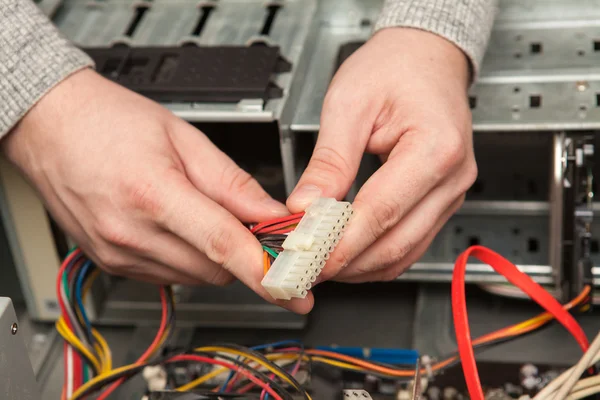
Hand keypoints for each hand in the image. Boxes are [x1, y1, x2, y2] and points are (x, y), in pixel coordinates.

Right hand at [3, 69, 312, 312]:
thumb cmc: (110, 122)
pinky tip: (182, 226)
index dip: (265, 272)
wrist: (51, 127)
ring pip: (195, 277)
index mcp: (153, 193)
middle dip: (245, 254)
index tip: (294, 291)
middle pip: (215, 268)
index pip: (223, 245)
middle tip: (257, 229)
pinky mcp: (112, 264)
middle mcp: (131, 233)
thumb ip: (232, 182)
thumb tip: (271, 212)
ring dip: (216, 256)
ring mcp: (118, 253)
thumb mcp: (183, 138)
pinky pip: (170, 275)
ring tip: (208, 215)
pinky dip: (189, 258)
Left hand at [287, 28, 476, 282]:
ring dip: (359, 266)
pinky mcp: (441, 202)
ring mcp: (451, 194)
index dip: (340, 243)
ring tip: (319, 264)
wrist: (426, 57)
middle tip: (304, 268)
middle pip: (396, 243)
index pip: (381, 212)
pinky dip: (375, 256)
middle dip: (345, 263)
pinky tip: (346, 253)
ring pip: (404, 253)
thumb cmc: (394, 69)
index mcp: (435, 147)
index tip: (306, 258)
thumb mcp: (348, 104)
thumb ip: (329, 161)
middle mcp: (452, 178)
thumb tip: (305, 206)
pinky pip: (409, 244)